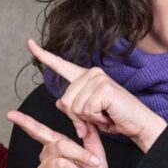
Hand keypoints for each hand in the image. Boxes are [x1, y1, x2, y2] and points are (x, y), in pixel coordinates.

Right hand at [6, 110, 107, 167]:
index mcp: (56, 146)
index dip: (25, 122)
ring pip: (60, 164)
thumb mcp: (96, 155)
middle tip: (93, 163)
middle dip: (80, 154)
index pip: (39, 131)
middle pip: (59, 146)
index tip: (11, 114)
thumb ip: (91, 136)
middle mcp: (46, 157)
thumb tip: (86, 120)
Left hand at [28, 39, 167, 152]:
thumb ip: (74, 107)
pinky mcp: (104, 88)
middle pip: (66, 101)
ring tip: (105, 114)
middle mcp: (91, 74)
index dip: (43, 55)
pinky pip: (86, 110)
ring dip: (89, 119)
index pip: (60, 64)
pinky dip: (96, 119)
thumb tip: (59, 102)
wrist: (138, 124)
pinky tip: (108, 114)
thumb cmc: (115, 118)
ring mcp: (97, 79)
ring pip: (74, 108)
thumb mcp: (89, 115)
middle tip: (97, 117)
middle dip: (78, 117)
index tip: (29, 43)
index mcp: (85, 77)